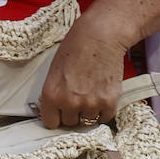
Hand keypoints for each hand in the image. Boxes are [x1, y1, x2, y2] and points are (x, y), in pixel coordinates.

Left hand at [38, 13, 125, 128]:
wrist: (100, 36)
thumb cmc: (75, 47)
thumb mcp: (54, 70)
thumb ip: (55, 93)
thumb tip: (56, 110)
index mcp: (51, 94)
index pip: (50, 123)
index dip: (56, 116)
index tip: (60, 113)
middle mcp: (70, 102)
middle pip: (70, 123)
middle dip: (73, 112)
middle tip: (78, 96)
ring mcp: (90, 104)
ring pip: (87, 122)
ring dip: (89, 111)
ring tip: (90, 92)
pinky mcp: (109, 102)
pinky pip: (104, 118)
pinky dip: (104, 110)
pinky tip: (101, 94)